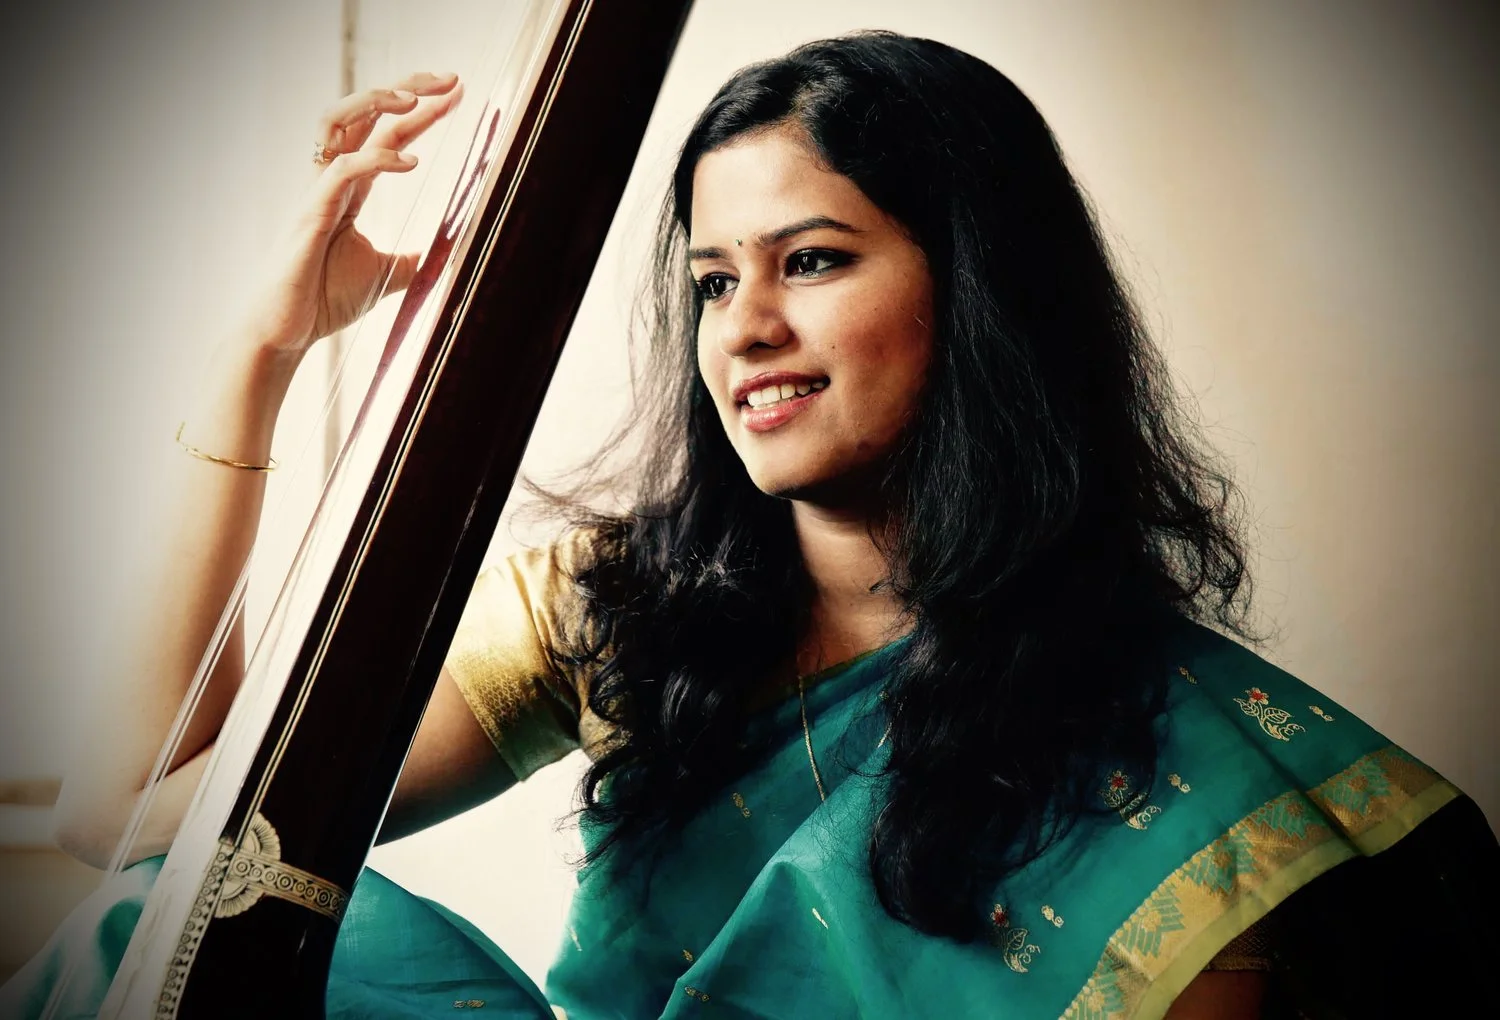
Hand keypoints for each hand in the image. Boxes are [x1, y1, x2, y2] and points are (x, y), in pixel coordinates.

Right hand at [245, 71, 463, 353]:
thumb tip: (442, 257)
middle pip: (364, 114)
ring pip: (337, 121)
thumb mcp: (385, 275)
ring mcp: (317, 193)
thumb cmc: (322, 301)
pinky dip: (377, 159)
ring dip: (378, 103)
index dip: (421, 112)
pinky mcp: (309, 214)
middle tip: (450, 80)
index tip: (457, 95)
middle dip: (408, 88)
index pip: (386, 134)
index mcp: (349, 188)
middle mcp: (331, 180)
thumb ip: (411, 261)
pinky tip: (410, 162)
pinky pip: (341, 169)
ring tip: (418, 101)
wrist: (286, 332)